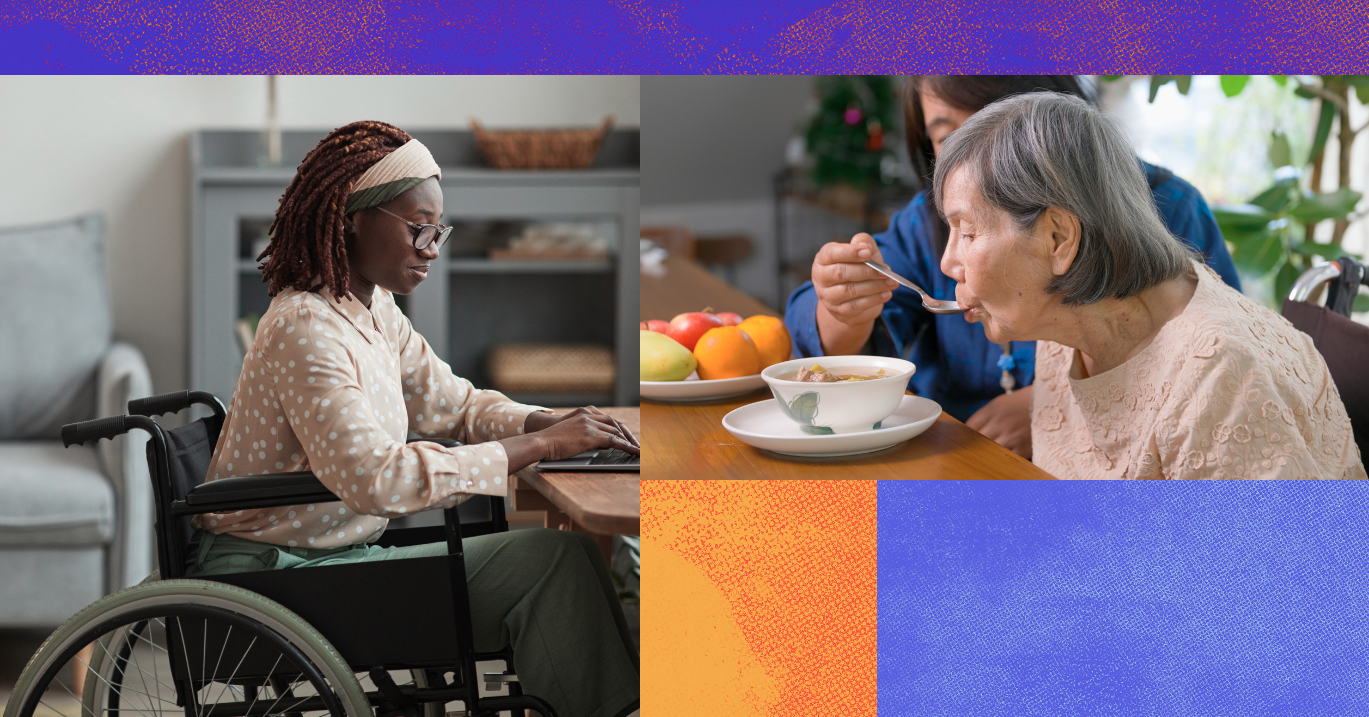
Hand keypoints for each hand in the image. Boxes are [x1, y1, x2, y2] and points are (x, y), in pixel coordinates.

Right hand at [503, 407, 638, 472]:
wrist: (540, 442)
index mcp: (584, 414)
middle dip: (628, 435)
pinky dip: (626, 446)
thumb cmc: (551, 442)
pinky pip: (614, 441)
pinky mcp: (590, 436)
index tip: (627, 437)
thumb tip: (603, 444)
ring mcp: (589, 425)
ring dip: (629, 442)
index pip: (608, 419)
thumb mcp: (571, 435)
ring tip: (637, 451)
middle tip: (636, 445)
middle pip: (615, 424)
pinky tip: (633, 452)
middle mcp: (589, 416)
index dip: (620, 429)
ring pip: (616, 432)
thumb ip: (586, 436)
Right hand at [812, 233, 897, 354]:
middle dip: (866, 271)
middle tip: (886, 270)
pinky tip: (887, 294)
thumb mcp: (862, 252)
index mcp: (823, 259)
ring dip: (874, 286)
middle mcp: (821, 278)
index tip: (867, 252)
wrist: (853, 297)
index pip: (831, 253)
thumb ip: (863, 243)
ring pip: (850, 290)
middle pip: (841, 273)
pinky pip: (856, 306)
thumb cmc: (858, 268)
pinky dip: (874, 299)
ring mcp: (828, 297)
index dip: (849, 252)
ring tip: (892, 282)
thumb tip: (865, 245)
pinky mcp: (839, 311)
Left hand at [965, 385, 1033, 459]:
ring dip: (988, 456)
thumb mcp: (997, 405)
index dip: (965, 438)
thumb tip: (967, 433)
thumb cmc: (1018, 404)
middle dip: (974, 448)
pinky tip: (1002, 459)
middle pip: (978, 443)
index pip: (969, 429)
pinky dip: (1003, 460)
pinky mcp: (1023, 448)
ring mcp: (1012, 437)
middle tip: (972, 454)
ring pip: (991, 453)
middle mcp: (1000, 424)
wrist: (1046, 403)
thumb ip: (982, 418)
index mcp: (991, 412)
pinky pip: (1008, 459)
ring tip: (985, 459)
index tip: (963, 443)